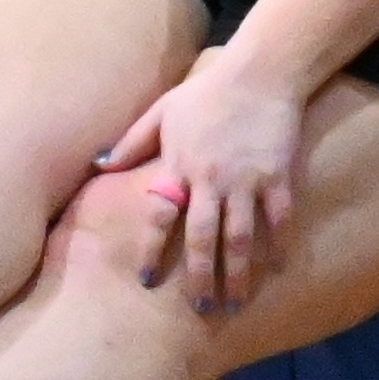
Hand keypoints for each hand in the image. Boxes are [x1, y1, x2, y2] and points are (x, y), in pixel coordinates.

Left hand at [97, 48, 310, 315]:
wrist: (259, 72)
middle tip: (200, 307)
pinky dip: (280, 245)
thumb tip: (98, 165)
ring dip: (239, 273)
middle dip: (201, 275)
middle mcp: (211, 179)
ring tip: (236, 302)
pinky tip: (278, 268)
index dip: (153, 250)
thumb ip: (131, 142)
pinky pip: (279, 219)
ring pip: (242, 237)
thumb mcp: (161, 112)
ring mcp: (246, 180)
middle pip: (203, 237)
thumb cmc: (206, 92)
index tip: (148, 281)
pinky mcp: (277, 176)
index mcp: (178, 166)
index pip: (160, 216)